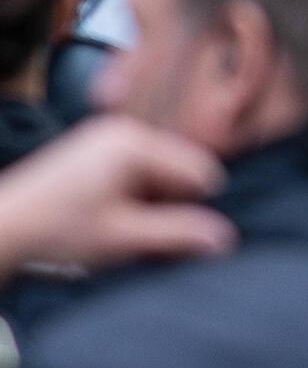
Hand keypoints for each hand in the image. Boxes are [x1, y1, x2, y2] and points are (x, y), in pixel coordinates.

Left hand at [0, 118, 234, 279]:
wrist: (0, 229)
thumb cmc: (56, 230)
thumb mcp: (124, 237)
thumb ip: (178, 234)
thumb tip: (225, 237)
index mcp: (134, 142)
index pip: (199, 171)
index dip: (193, 207)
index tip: (168, 233)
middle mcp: (123, 130)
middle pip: (179, 170)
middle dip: (171, 205)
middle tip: (141, 234)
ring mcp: (106, 138)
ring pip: (159, 174)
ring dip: (152, 204)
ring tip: (122, 228)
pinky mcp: (93, 152)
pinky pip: (136, 173)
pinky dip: (134, 198)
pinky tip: (112, 218)